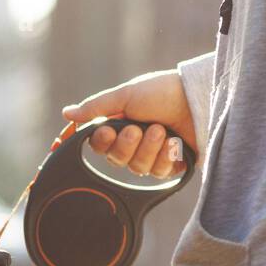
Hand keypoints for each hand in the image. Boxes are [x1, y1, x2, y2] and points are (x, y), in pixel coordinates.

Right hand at [63, 69, 196, 178]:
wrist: (198, 98)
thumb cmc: (163, 92)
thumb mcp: (126, 95)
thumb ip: (96, 107)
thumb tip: (67, 113)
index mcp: (120, 125)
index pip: (99, 145)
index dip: (101, 143)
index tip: (106, 131)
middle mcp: (134, 143)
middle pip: (117, 160)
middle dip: (127, 145)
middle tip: (138, 128)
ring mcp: (153, 155)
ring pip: (138, 168)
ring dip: (148, 149)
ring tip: (162, 131)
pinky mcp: (172, 166)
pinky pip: (159, 173)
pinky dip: (166, 156)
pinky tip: (175, 143)